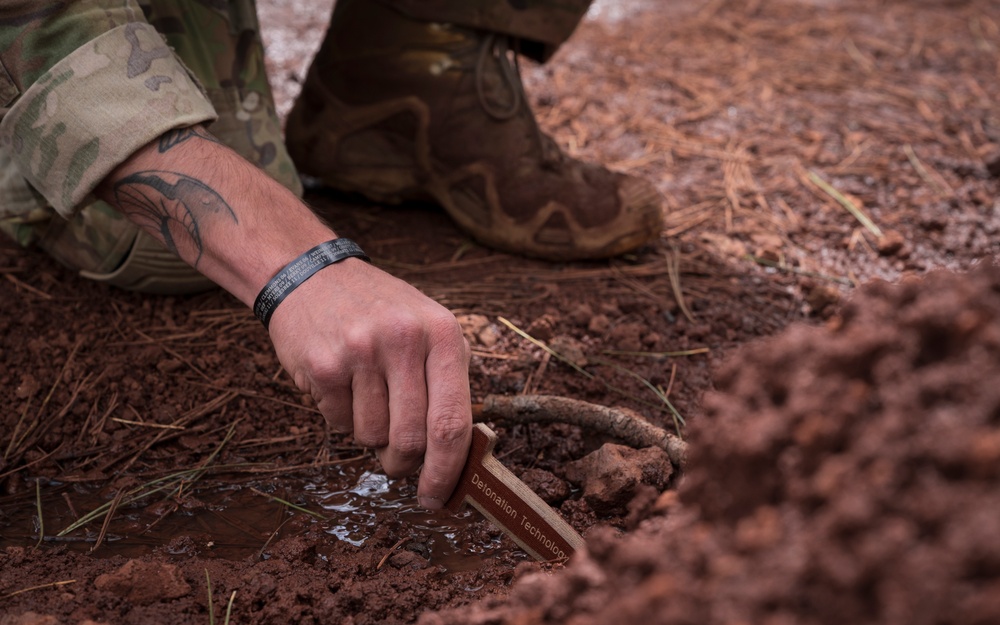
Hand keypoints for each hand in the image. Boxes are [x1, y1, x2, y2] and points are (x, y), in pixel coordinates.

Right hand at [265, 257, 472, 508]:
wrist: (312, 275)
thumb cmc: (380, 312)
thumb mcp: (428, 329)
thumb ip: (447, 383)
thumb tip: (459, 456)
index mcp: (443, 334)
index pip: (453, 422)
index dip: (448, 471)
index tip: (439, 497)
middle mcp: (405, 340)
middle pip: (411, 440)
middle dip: (404, 464)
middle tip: (397, 462)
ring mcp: (361, 351)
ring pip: (372, 437)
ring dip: (370, 435)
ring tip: (367, 397)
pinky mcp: (323, 365)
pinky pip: (339, 424)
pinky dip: (342, 417)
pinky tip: (342, 383)